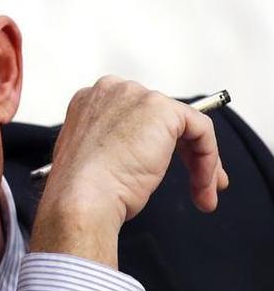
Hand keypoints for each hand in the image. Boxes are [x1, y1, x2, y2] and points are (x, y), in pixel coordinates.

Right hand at [29, 76, 228, 267]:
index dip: (155, 143)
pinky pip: (201, 129)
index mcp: (89, 103)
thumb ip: (113, 146)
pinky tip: (203, 182)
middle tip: (198, 182)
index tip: (164, 168)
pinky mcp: (163, 109)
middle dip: (185, 153)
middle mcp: (111, 92)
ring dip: (200, 162)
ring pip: (185, 126)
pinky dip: (208, 158)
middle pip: (162, 119)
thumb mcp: (94, 160)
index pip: (134, 115)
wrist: (83, 198)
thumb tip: (139, 158)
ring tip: (202, 193)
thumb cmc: (82, 189)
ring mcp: (137, 97)